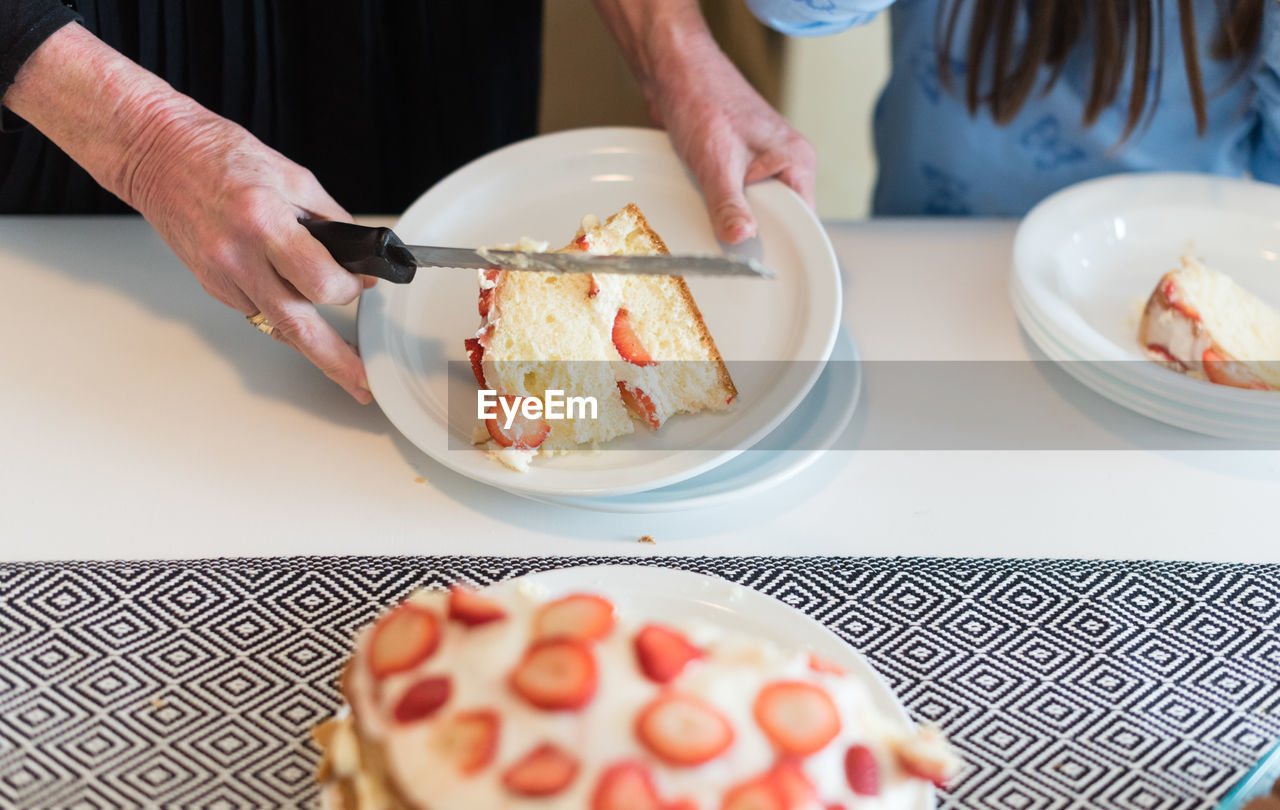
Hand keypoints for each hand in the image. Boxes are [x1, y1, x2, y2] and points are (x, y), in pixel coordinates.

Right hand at [128, 109, 373, 402]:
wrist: (156, 152)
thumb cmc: (220, 156)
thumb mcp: (292, 176)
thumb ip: (330, 221)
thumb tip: (360, 259)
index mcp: (264, 223)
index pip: (319, 281)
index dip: (350, 288)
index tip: (363, 283)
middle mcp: (238, 257)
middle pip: (296, 327)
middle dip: (336, 363)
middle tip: (363, 386)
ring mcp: (220, 276)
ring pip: (277, 323)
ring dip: (311, 337)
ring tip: (342, 356)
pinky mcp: (211, 285)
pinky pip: (256, 309)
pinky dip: (280, 308)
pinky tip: (290, 298)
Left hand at [593, 0, 815, 243]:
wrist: (672, 71)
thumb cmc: (701, 100)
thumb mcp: (716, 164)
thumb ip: (729, 205)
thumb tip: (741, 237)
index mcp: (796, 161)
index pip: (804, 219)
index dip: (784, 243)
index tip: (762, 266)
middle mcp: (786, 162)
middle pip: (780, 218)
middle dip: (756, 235)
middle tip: (734, 255)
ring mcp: (762, 163)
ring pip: (756, 209)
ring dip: (737, 220)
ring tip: (720, 234)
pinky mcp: (739, 164)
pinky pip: (737, 197)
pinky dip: (723, 207)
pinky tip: (709, 214)